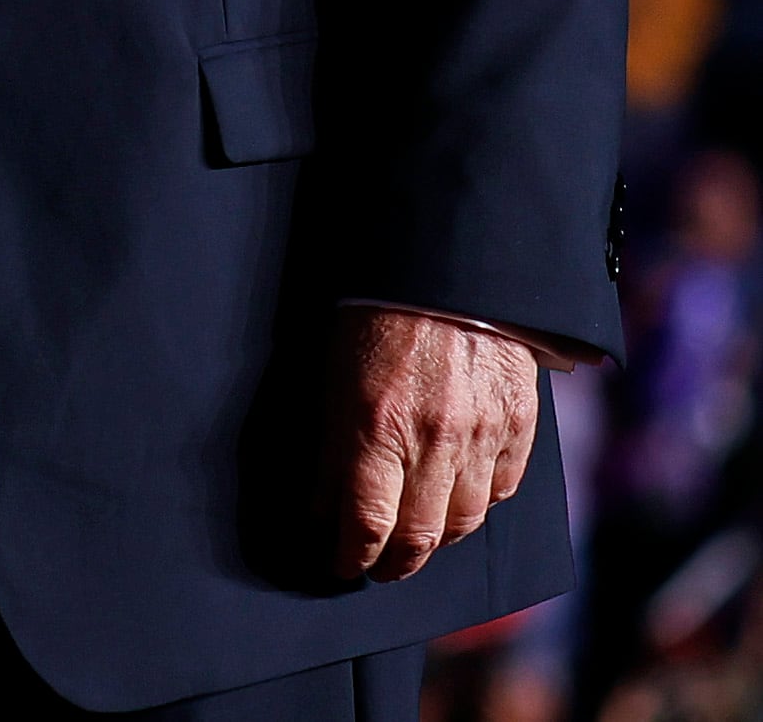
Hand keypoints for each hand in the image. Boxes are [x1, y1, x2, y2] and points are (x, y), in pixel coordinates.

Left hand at [328, 307, 538, 581]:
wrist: (449, 272)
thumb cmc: (376, 319)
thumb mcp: (332, 379)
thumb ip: (330, 452)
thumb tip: (321, 511)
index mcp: (376, 426)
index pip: (366, 521)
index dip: (352, 555)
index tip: (342, 565)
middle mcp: (434, 439)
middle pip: (421, 534)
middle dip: (395, 562)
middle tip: (380, 568)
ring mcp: (483, 435)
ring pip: (465, 521)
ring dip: (438, 540)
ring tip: (417, 540)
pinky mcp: (519, 426)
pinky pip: (502, 490)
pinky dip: (479, 505)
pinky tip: (459, 502)